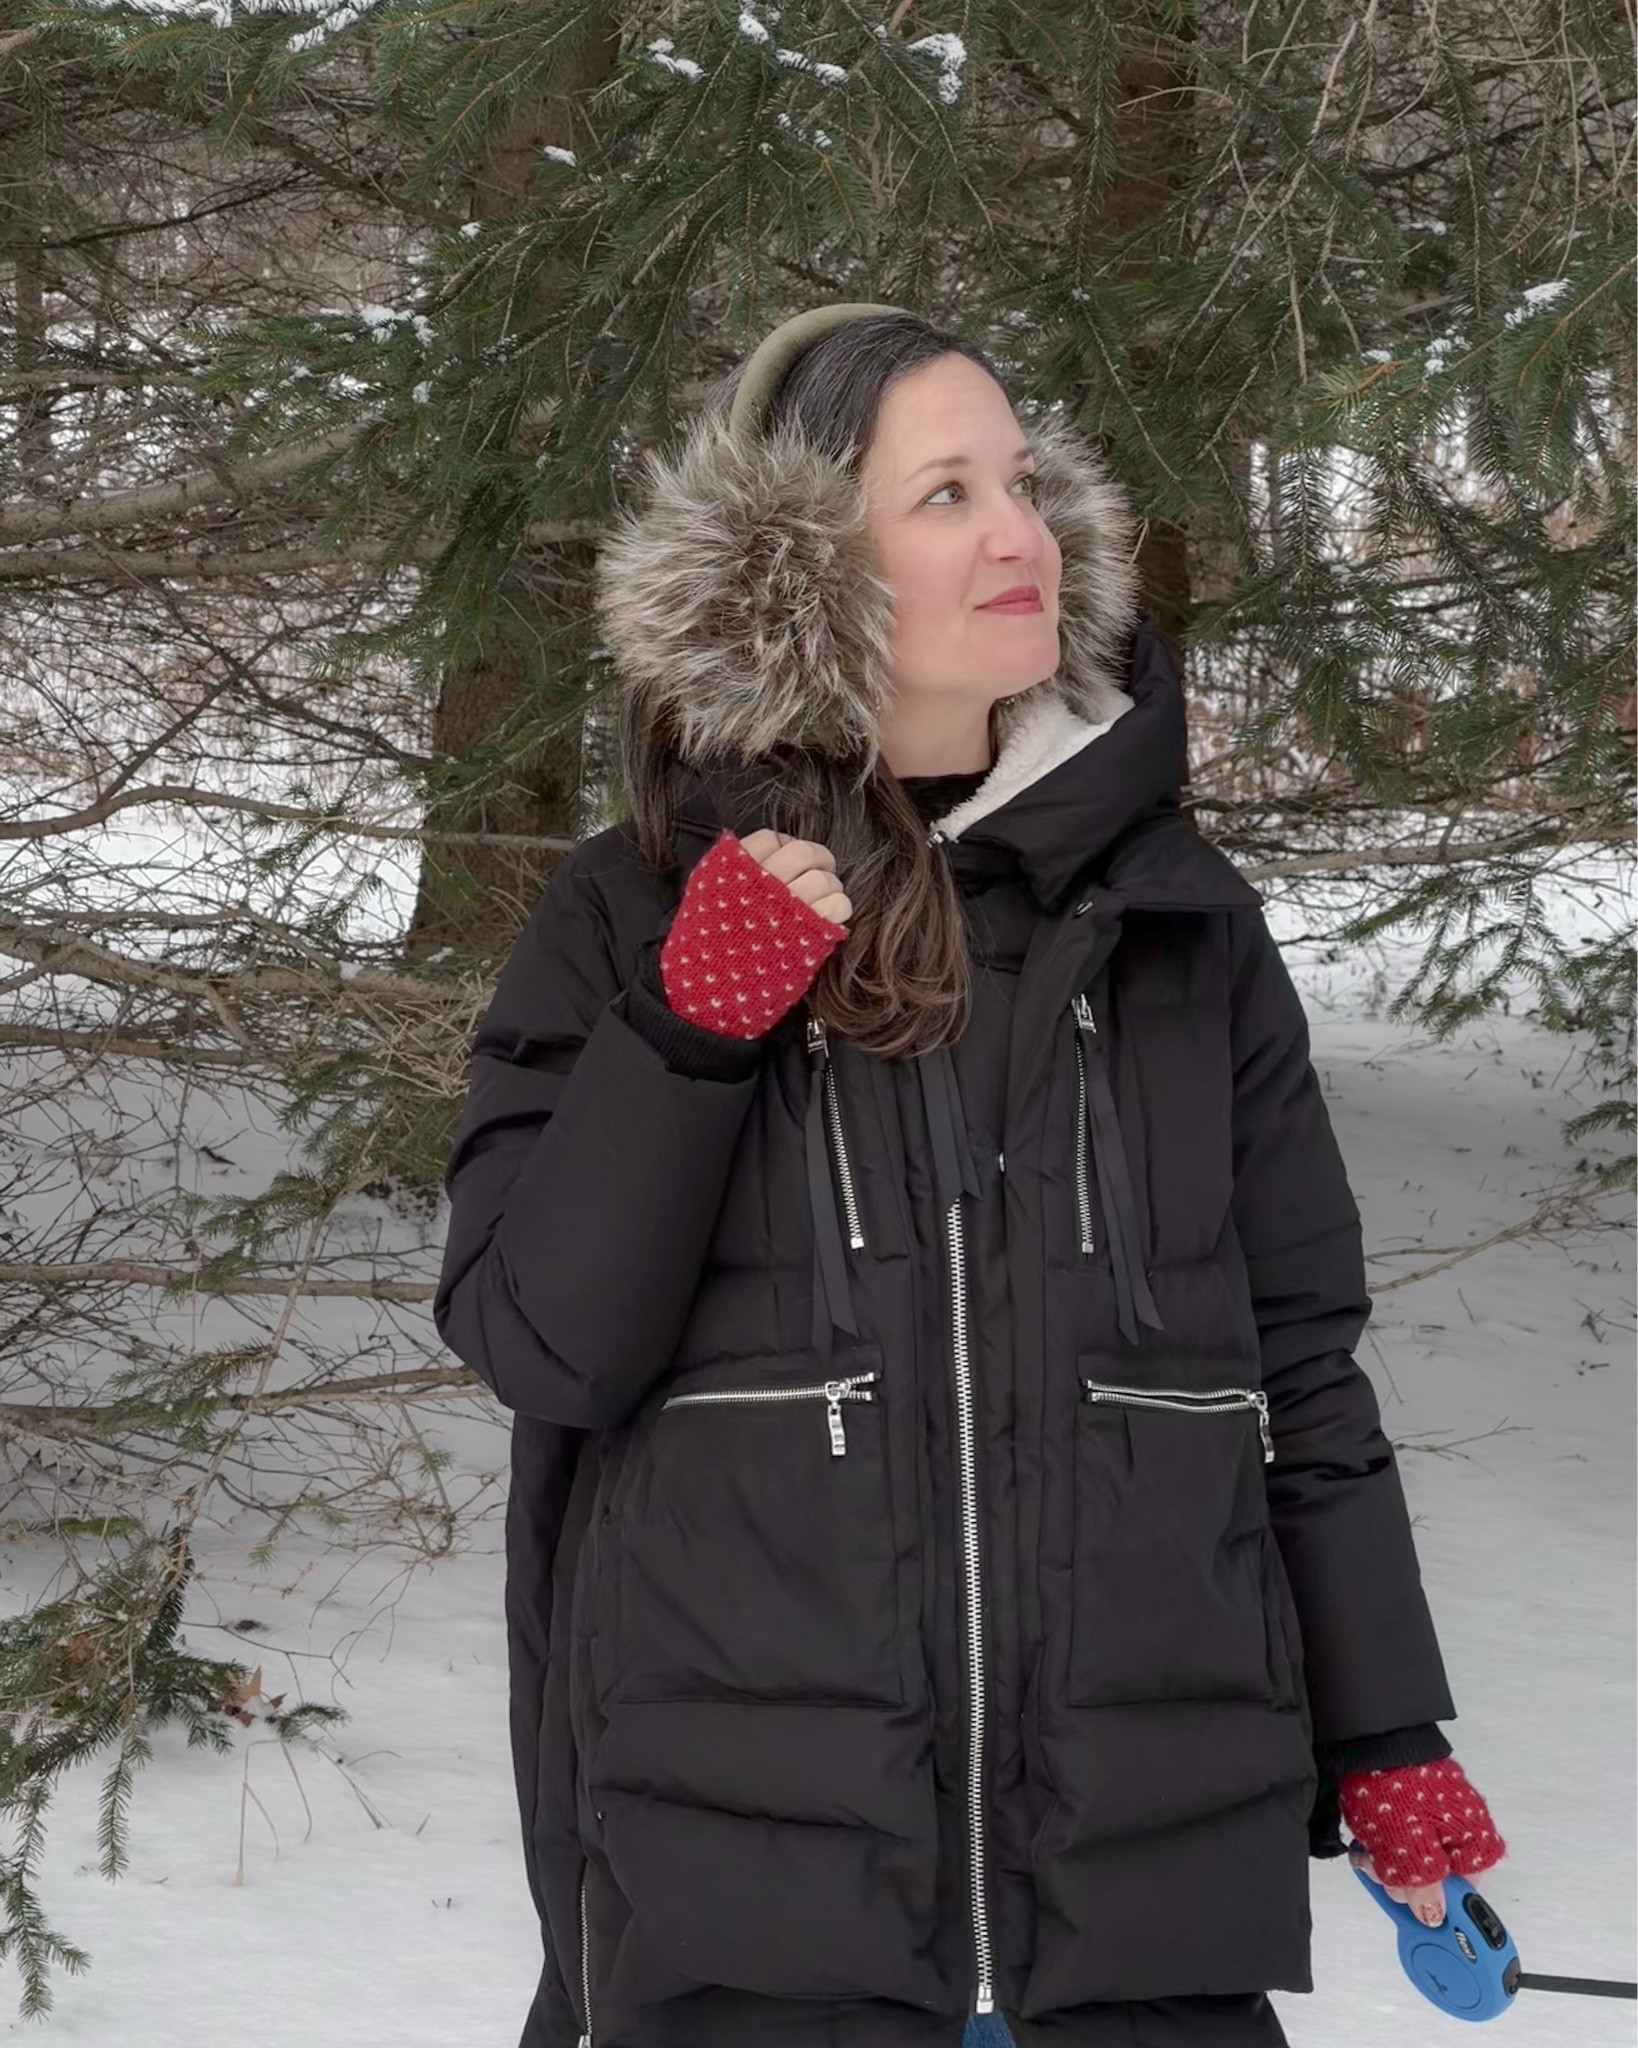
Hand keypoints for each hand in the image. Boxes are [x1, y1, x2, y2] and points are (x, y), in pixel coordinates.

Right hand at [659, 828, 848, 1039]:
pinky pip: (838, 906)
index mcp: (732, 870)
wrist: (703, 996)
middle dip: (818, 858)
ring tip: (824, 900)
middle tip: (821, 870)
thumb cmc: (702, 950)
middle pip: (804, 852)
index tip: (789, 859)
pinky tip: (829, 919)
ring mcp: (787, 909)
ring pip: (825, 880)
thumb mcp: (704, 899)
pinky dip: (839, 908)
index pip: (770, 839)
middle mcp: (762, 883)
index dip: (786, 845)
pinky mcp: (808, 936)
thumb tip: (764, 852)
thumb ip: (730, 872)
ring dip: (831, 886)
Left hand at [1339, 1756, 1504, 1930]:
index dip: (1433, 1900)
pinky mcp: (1417, 1801)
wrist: (1372, 1735)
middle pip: (1437, 1877)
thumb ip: (1423, 1886)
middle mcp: (1465, 1828)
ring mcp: (1441, 1813)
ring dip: (1389, 1860)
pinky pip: (1405, 1834)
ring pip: (1417, 1857)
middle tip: (1380, 1868)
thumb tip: (1433, 1916)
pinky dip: (1385, 1839)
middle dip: (1404, 1879)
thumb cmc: (1395, 1785)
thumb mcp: (1408, 1848)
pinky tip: (1367, 1836)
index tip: (1407, 1900)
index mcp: (1476, 1841)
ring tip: (1368, 1849)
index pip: (1464, 1892)